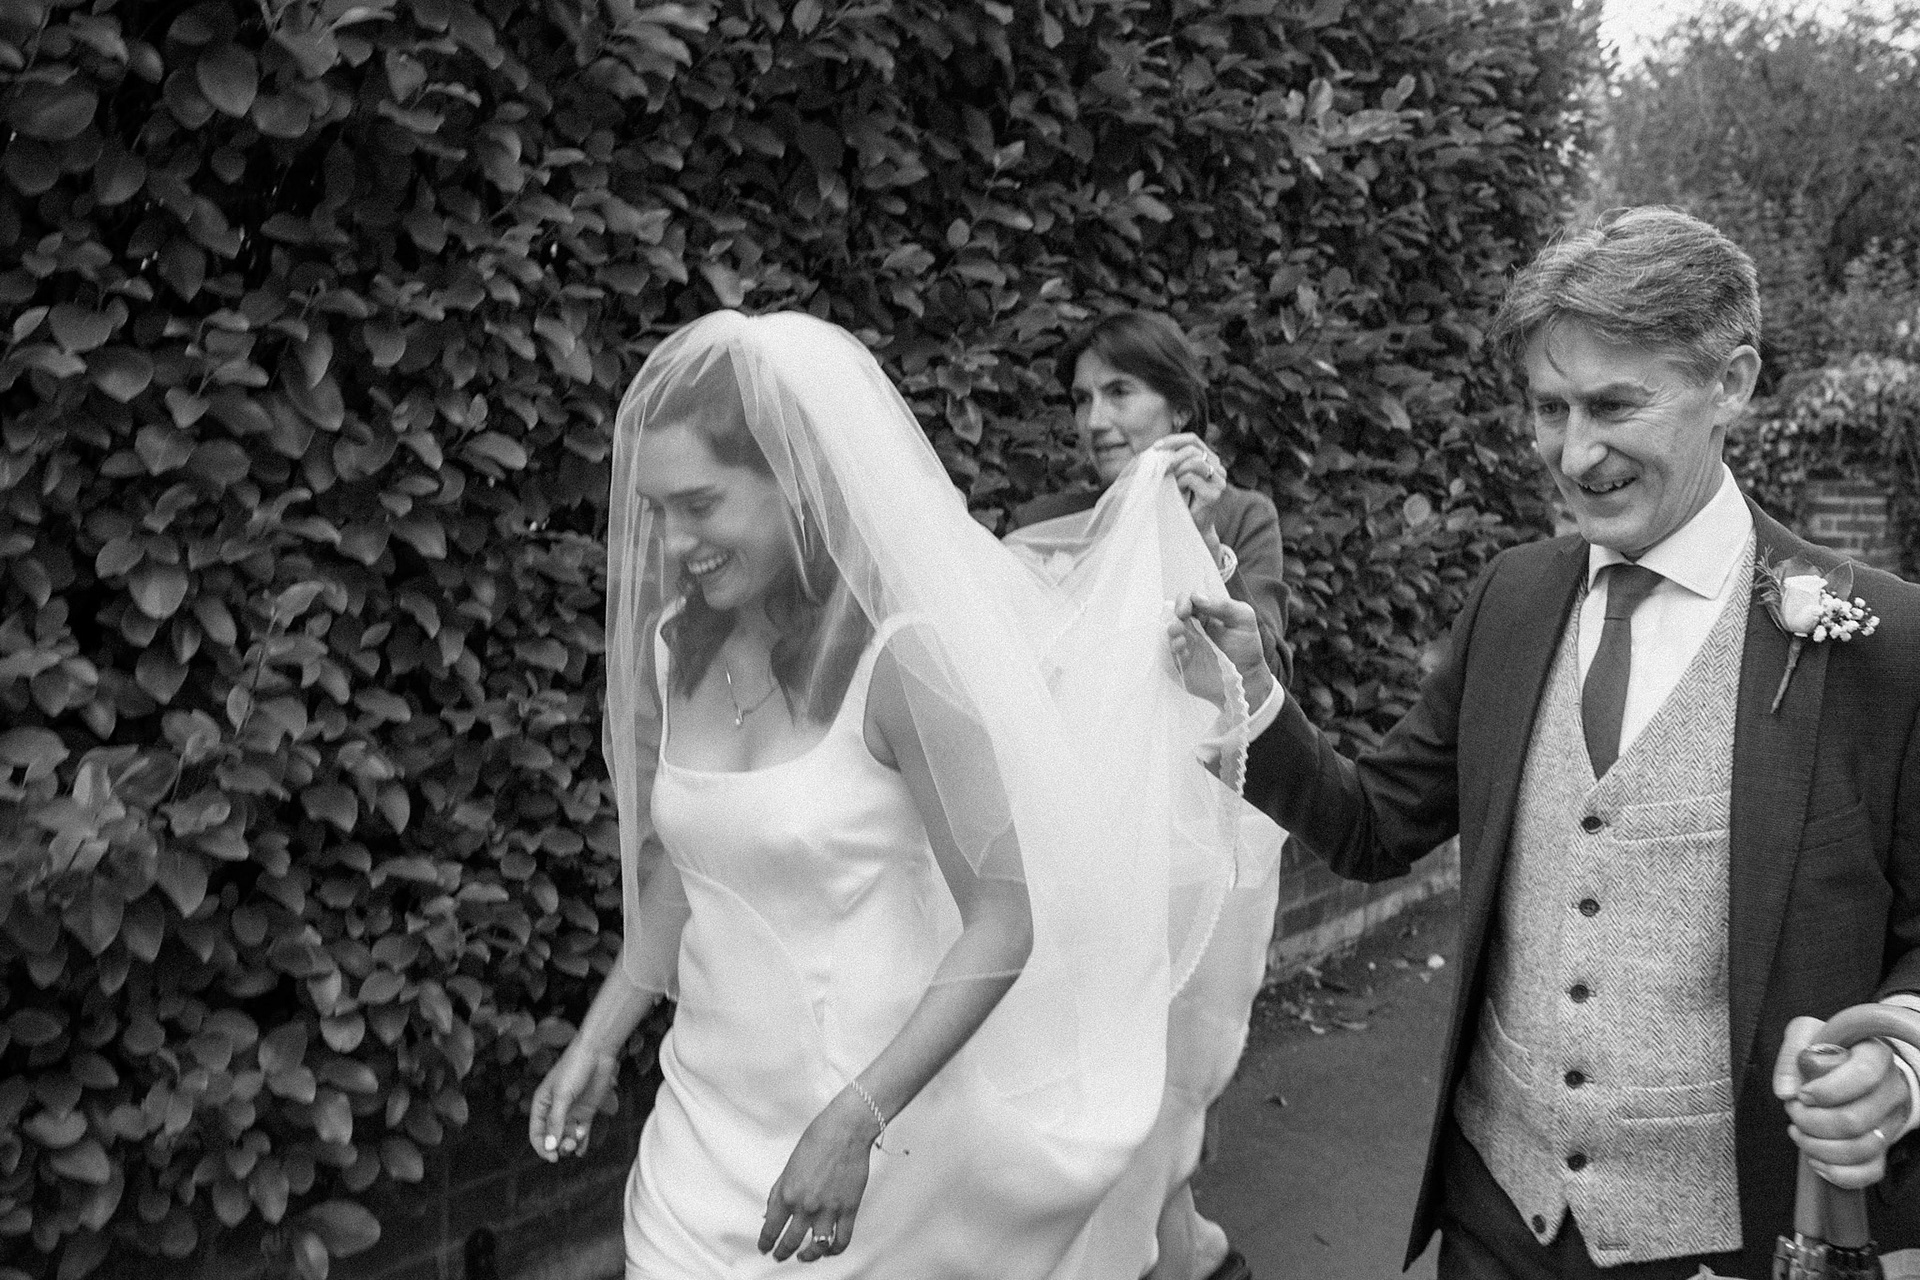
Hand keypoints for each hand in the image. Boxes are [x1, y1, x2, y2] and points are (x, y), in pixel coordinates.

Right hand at [528, 1042, 617, 1161]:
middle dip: (558, 1146)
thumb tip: (550, 1145)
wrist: (597, 1053)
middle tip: (568, 1146)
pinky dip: (581, 1143)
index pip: (536, 1133)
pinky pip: (581, 1132)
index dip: (542, 1147)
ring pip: (567, 1137)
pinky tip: (581, 1150)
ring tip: (576, 1141)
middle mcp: (555, 1111)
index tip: (552, 1157)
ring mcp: (571, 1112)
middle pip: (552, 1138)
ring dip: (570, 1144)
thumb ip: (556, 1121)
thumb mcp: (562, 1095)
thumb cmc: (574, 1068)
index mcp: (541, 1104)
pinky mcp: (586, 1112)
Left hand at [759, 1090, 880, 1261]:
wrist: (845, 1130)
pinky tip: (829, 1250)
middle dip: (783, 1252)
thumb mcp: (789, 1166)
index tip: (765, 1247)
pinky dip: (834, 1250)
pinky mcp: (848, 1209)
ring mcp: (828, 1210)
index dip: (766, 1242)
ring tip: (805, 1256)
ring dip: (808, 1256)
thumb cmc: (818, 1140)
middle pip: (790, 1242)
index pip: (771, 1228)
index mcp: (787, 1193)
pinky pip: (841, 1240)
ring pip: (816, 1247)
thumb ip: (779, 1191)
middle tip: (780, 1256)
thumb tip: (771, 1211)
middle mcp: (806, 1206)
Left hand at [1150, 433, 1227, 537]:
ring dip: (1177, 470)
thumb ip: (1174, 461)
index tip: (1156, 447)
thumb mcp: (1177, 476)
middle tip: (1160, 468)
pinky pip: (1191, 477)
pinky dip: (1179, 482)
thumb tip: (1157, 448)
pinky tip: (1178, 492)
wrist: (1192, 528)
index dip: (1174, 440)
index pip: (1193, 439)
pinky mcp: (1214, 493)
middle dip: (1172, 456)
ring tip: (1172, 482)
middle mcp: (1218, 467)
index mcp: (1210, 459)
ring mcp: (1219, 480)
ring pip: (1194, 462)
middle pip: (1193, 449)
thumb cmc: (1182, 501)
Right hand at [1169, 593, 1273, 710]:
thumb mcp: (1243, 618)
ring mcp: (1188, 644)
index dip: (1185, 601)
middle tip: (1181, 616)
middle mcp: (1194, 627)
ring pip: (1171, 632)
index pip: (1189, 600)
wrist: (1248, 677)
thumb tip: (1197, 598)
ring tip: (1179, 632)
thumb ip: (1223, 605)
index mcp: (1207, 613)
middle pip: (1175, 614)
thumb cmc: (1247, 647)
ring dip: (1172, 629)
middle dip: (1175, 613)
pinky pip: (1172, 653)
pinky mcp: (1184, 662)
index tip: (1187, 608)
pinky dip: (1174, 648)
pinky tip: (1182, 647)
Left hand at [1773, 1016, 1911, 1188]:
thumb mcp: (1806, 1034)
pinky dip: (1838, 1172)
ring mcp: (1891, 1121)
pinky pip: (1870, 1172)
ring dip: (1819, 1147)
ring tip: (1798, 1133)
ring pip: (1862, 1149)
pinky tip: (1815, 1159)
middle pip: (1856, 1120)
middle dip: (1812, 1121)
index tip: (1802, 1094)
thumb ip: (1793, 1051)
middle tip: (1793, 1112)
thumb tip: (1786, 1090)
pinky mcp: (1885, 1147)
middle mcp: (1892, 1089)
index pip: (1863, 1075)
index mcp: (1876, 1056)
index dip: (1827, 1090)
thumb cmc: (1824, 1050)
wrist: (1846, 1068)